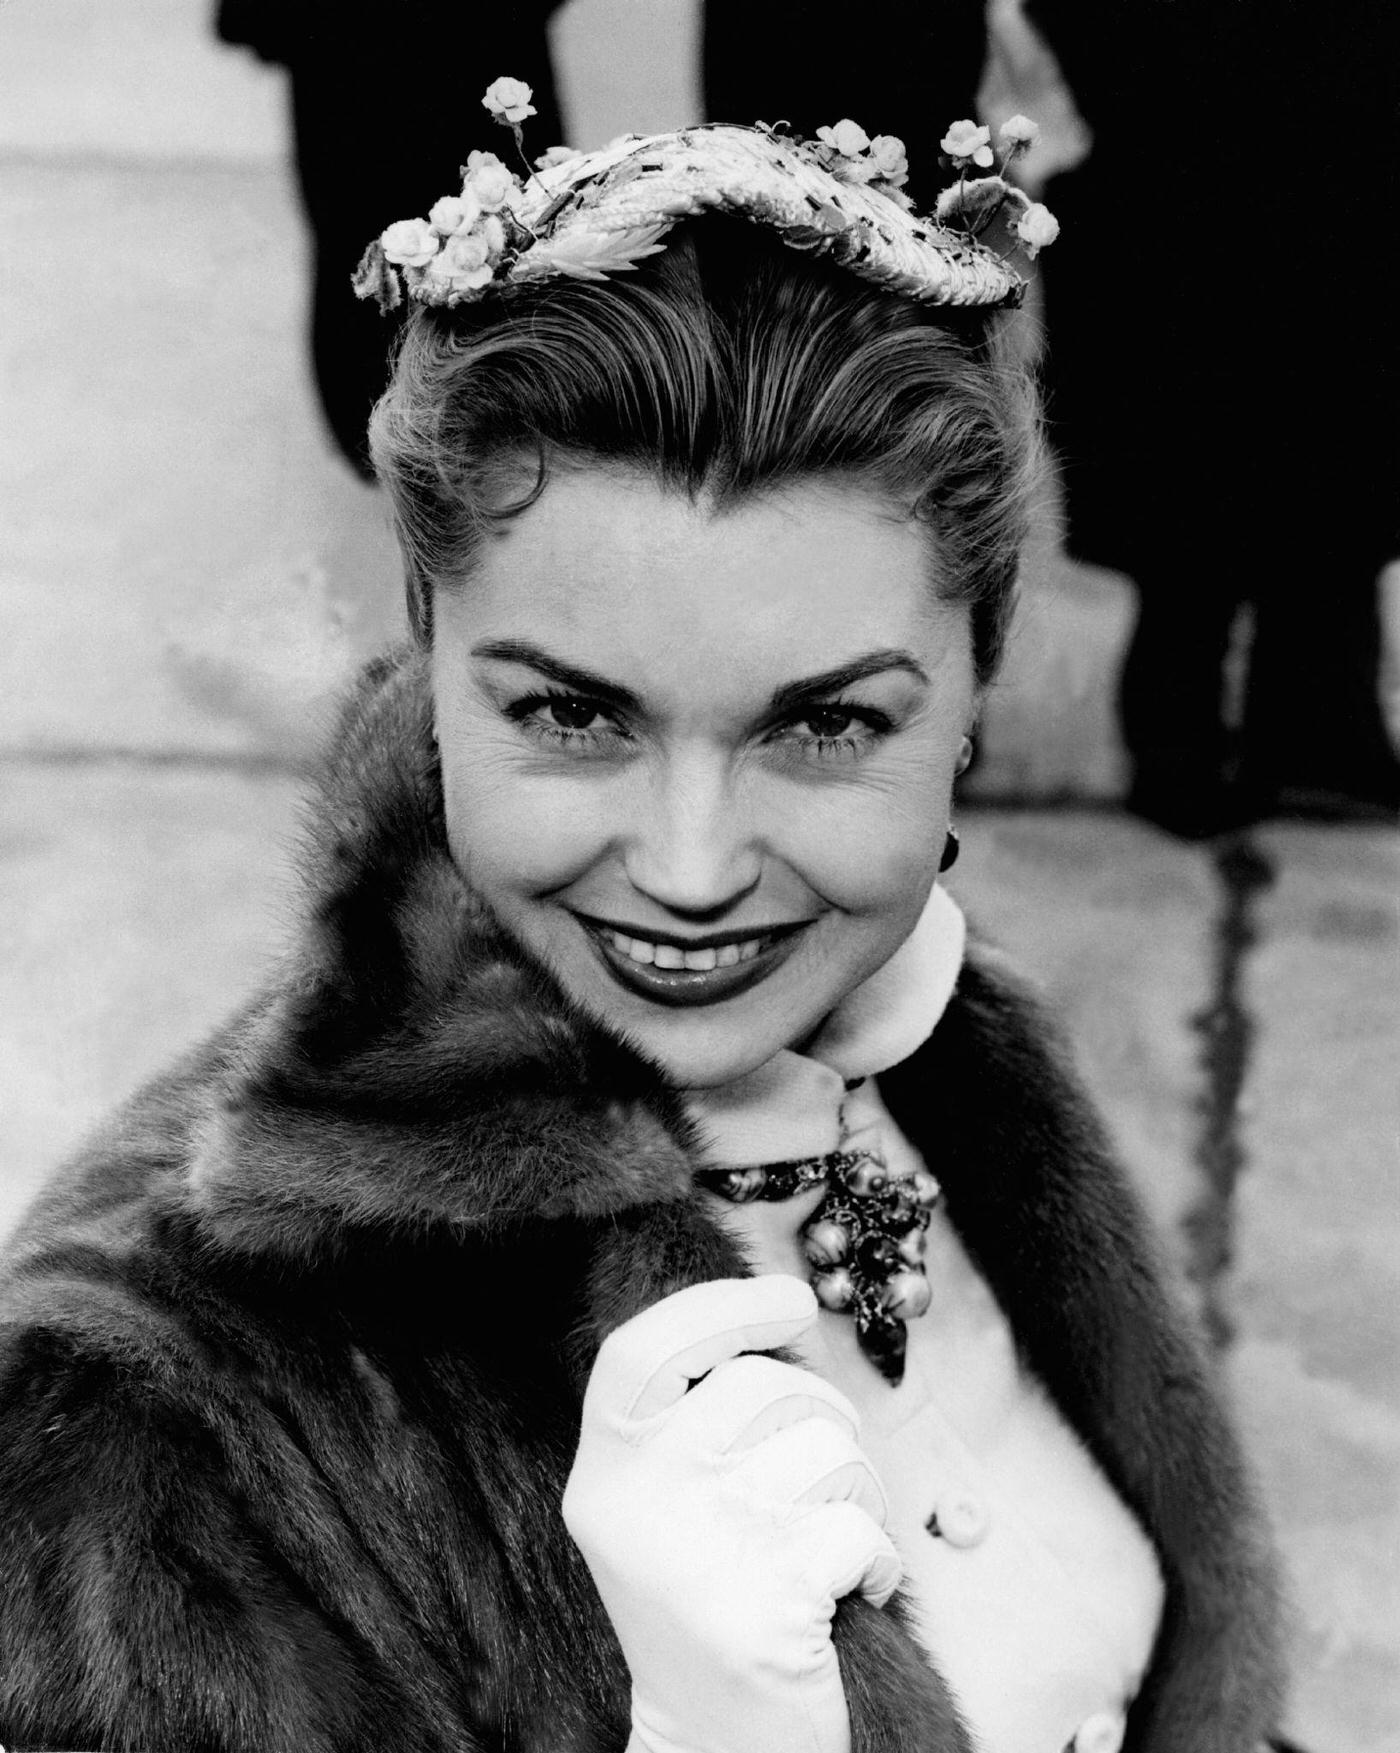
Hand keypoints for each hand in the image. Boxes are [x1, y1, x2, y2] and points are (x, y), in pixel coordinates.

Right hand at [562, 1275, 900, 1752]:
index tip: (789, 1298)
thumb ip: (690, 1418)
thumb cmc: (709, 1602)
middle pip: (761, 1386)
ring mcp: (699, 1549)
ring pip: (825, 1448)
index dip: (721, 1305)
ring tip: (827, 1543)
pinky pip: (859, 1528)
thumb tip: (779, 1315)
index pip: (643, 1348)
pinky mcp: (764, 1603)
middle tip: (820, 1478)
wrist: (712, 1747)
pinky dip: (875, 1559)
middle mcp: (637, 1501)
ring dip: (856, 1491)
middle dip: (821, 1417)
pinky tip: (846, 1593)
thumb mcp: (662, 1504)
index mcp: (604, 1471)